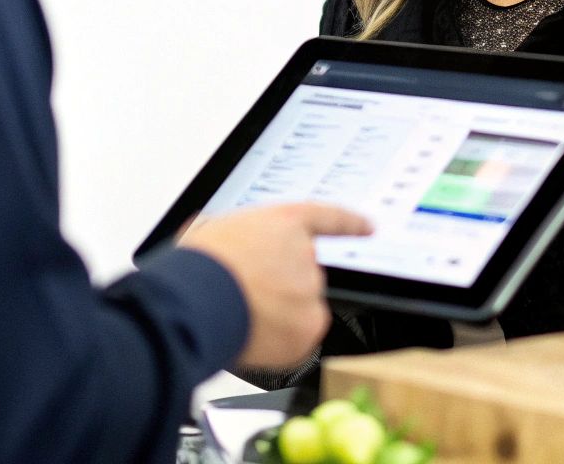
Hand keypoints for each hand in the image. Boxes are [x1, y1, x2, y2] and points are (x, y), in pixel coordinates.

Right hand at [179, 203, 372, 369]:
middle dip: (281, 292)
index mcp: (284, 223)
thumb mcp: (216, 233)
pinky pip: (299, 338)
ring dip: (278, 318)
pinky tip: (253, 336)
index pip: (327, 219)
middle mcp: (305, 253)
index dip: (349, 225)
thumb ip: (244, 240)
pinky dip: (281, 344)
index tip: (368, 228)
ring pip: (300, 310)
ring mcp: (311, 288)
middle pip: (305, 278)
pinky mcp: (310, 323)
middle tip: (247, 299)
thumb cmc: (197, 267)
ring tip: (243, 316)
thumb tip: (237, 254)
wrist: (195, 297)